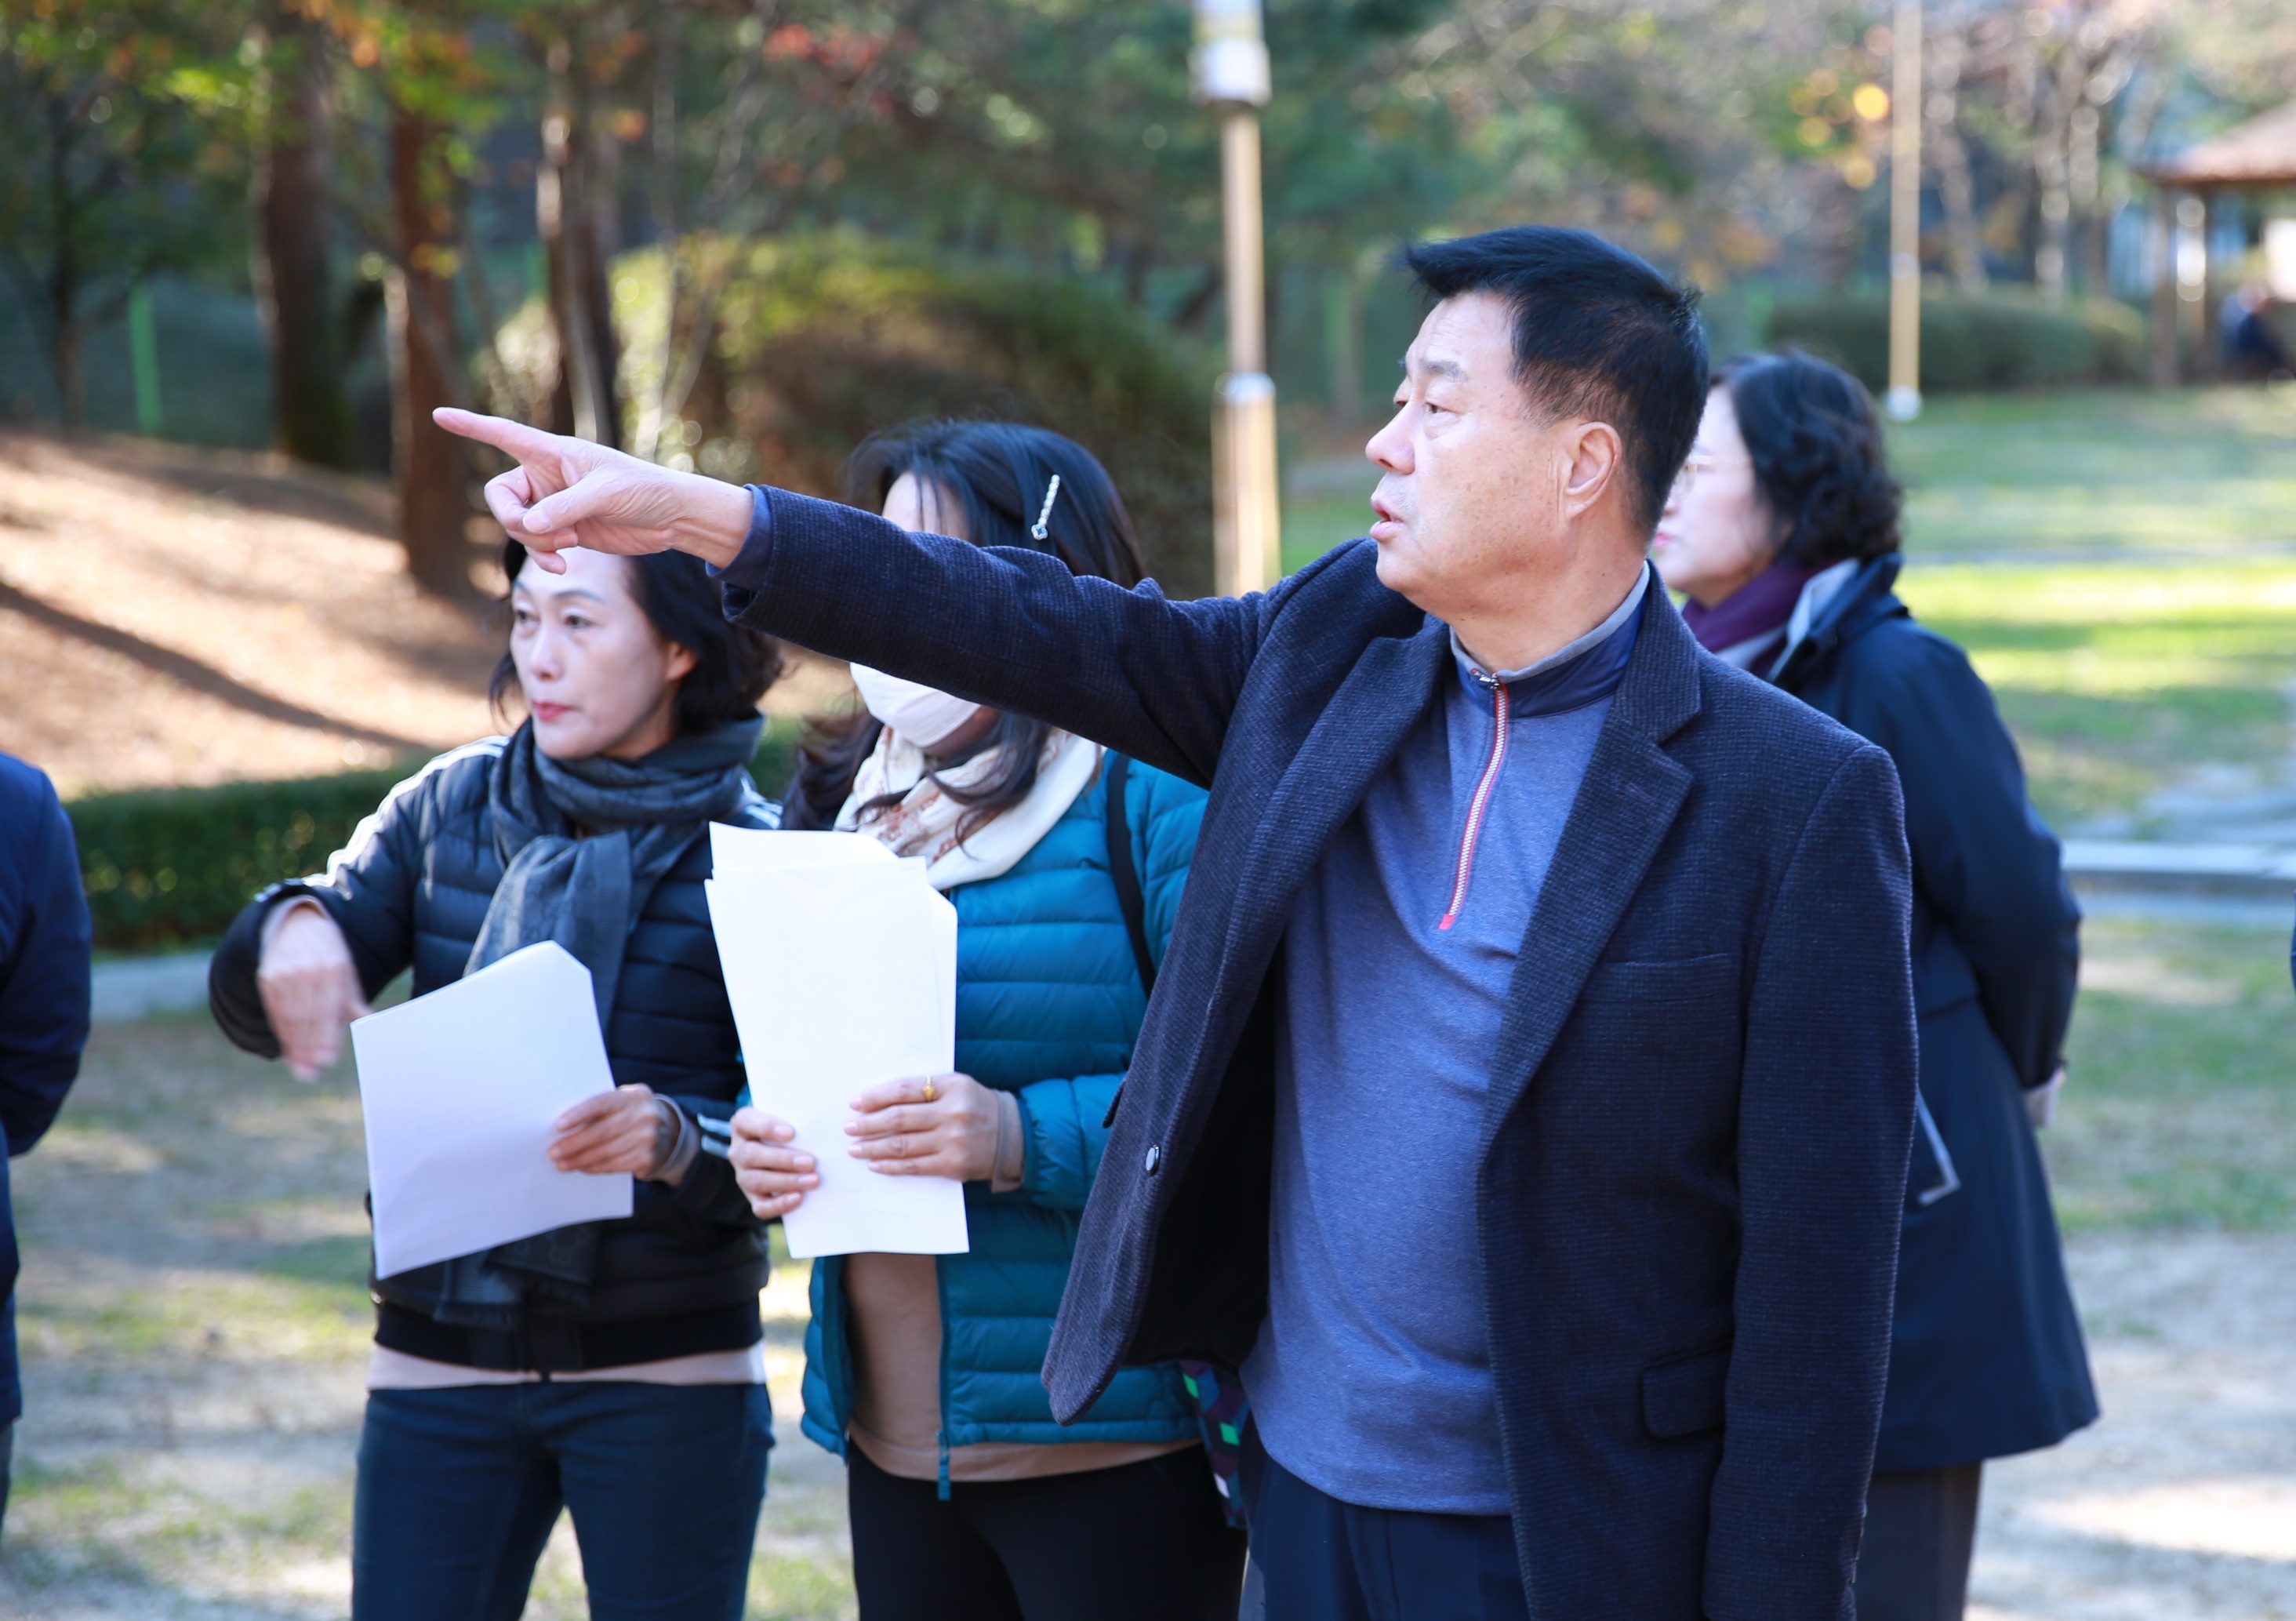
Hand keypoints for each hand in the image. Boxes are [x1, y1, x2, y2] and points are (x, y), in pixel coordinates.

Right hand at [256, 902, 368, 1080]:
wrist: (297, 923)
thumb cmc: (330, 954)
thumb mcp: (347, 971)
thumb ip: (353, 1000)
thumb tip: (368, 1023)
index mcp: (331, 968)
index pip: (327, 1009)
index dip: (325, 1037)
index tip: (325, 1061)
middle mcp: (305, 971)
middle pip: (305, 1017)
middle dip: (308, 1049)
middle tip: (311, 1075)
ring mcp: (283, 974)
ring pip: (288, 1018)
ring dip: (294, 1047)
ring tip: (301, 1070)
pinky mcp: (267, 978)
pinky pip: (275, 1012)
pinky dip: (283, 1033)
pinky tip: (289, 1050)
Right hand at [431, 408, 754, 570]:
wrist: (670, 518)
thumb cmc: (643, 490)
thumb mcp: (606, 494)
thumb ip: (567, 507)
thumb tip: (531, 523)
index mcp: (553, 452)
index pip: (503, 434)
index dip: (471, 425)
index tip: (438, 414)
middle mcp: (544, 476)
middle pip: (498, 497)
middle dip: (515, 521)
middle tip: (550, 533)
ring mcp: (551, 505)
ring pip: (514, 525)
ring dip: (535, 542)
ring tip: (570, 545)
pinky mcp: (562, 531)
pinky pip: (534, 545)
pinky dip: (542, 556)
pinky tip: (562, 565)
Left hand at [551, 1084, 674, 1176]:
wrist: (670, 1133)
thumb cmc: (632, 1115)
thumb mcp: (624, 1103)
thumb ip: (601, 1109)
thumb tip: (563, 1127)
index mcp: (634, 1096)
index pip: (602, 1103)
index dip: (578, 1115)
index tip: (558, 1126)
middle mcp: (644, 1115)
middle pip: (601, 1132)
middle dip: (573, 1144)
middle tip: (552, 1152)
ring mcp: (648, 1138)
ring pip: (605, 1152)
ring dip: (579, 1160)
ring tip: (561, 1164)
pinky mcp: (648, 1158)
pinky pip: (614, 1165)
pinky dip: (594, 1167)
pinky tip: (581, 1167)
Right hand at [729, 1107, 818, 1219]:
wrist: (784, 1150)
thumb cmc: (789, 1127)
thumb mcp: (790, 1116)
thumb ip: (801, 1116)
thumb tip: (826, 1125)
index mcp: (743, 1124)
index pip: (746, 1122)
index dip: (766, 1127)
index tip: (790, 1133)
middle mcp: (738, 1150)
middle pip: (752, 1155)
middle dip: (782, 1160)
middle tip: (809, 1162)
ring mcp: (743, 1175)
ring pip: (756, 1181)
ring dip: (786, 1182)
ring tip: (812, 1180)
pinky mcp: (753, 1197)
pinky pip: (761, 1206)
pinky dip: (779, 1204)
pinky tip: (798, 1198)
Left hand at [846, 1073, 999, 1182]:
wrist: (1012, 1136)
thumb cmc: (976, 1107)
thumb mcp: (956, 1087)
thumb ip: (924, 1090)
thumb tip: (879, 1101)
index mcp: (952, 1086)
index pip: (904, 1090)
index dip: (876, 1097)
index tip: (855, 1103)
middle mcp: (952, 1113)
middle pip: (899, 1119)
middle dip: (868, 1124)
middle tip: (849, 1128)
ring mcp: (953, 1141)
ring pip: (902, 1145)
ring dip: (873, 1147)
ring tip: (855, 1148)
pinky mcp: (953, 1165)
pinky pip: (914, 1166)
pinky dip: (890, 1166)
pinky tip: (875, 1164)